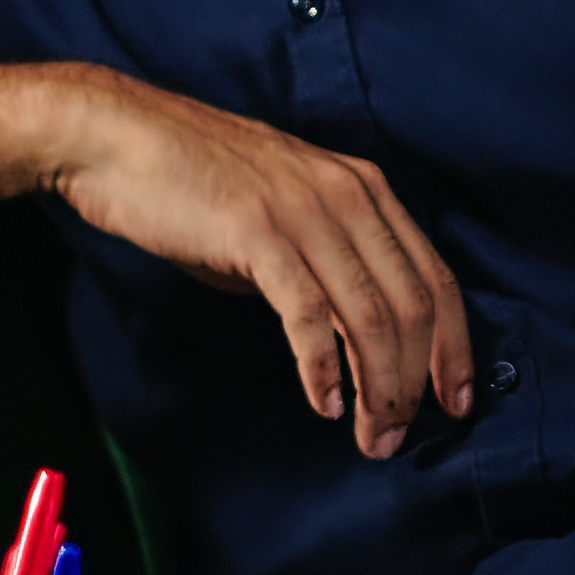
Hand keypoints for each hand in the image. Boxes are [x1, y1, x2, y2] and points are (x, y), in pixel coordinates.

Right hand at [44, 72, 475, 456]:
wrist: (119, 137)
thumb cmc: (194, 184)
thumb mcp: (282, 217)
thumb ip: (324, 263)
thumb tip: (346, 336)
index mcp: (364, 188)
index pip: (435, 277)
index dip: (453, 346)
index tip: (455, 401)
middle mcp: (347, 195)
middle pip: (411, 305)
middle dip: (415, 382)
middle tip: (399, 437)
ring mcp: (304, 211)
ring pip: (369, 316)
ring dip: (377, 388)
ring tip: (371, 436)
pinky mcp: (258, 231)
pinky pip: (308, 313)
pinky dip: (323, 368)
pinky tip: (325, 402)